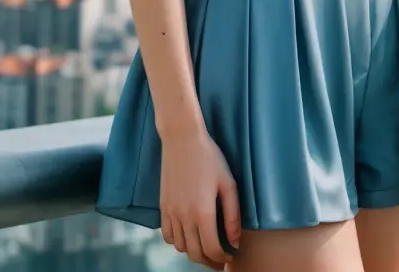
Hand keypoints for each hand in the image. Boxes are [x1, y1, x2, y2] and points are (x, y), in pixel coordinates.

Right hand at [159, 125, 241, 268]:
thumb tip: (235, 241)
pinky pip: (168, 236)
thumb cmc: (209, 157)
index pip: (212, 250)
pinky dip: (178, 241)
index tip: (230, 256)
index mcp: (203, 212)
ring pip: (181, 247)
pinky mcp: (163, 206)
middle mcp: (184, 216)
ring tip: (206, 245)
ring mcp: (171, 212)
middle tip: (220, 256)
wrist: (182, 138)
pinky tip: (189, 234)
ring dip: (194, 251)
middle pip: (195, 254)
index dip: (223, 259)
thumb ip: (233, 215)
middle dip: (209, 260)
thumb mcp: (228, 183)